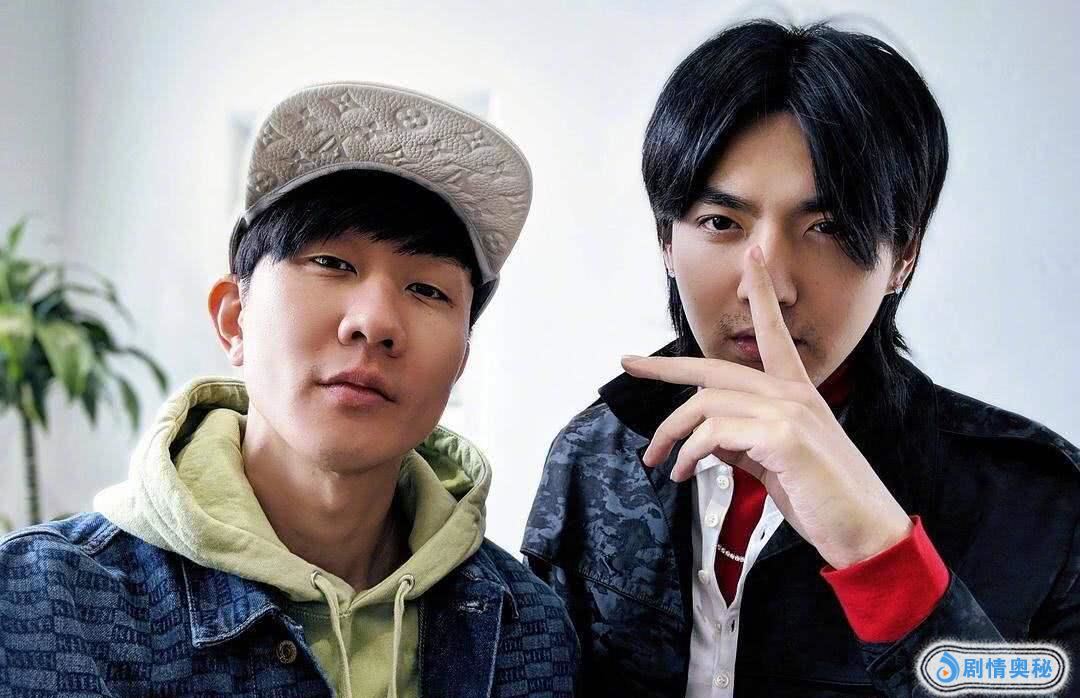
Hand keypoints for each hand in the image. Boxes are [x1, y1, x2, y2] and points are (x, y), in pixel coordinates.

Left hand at [622, 246, 911, 568]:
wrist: (865, 534)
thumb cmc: (824, 499)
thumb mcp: (775, 461)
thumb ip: (743, 440)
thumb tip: (705, 436)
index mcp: (797, 393)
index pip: (772, 331)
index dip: (760, 291)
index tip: (750, 257)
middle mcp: (794, 393)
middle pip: (714, 368)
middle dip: (664, 367)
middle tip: (629, 363)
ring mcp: (789, 412)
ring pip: (705, 404)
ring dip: (672, 434)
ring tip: (661, 461)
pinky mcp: (782, 437)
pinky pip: (713, 434)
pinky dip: (689, 453)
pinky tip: (685, 472)